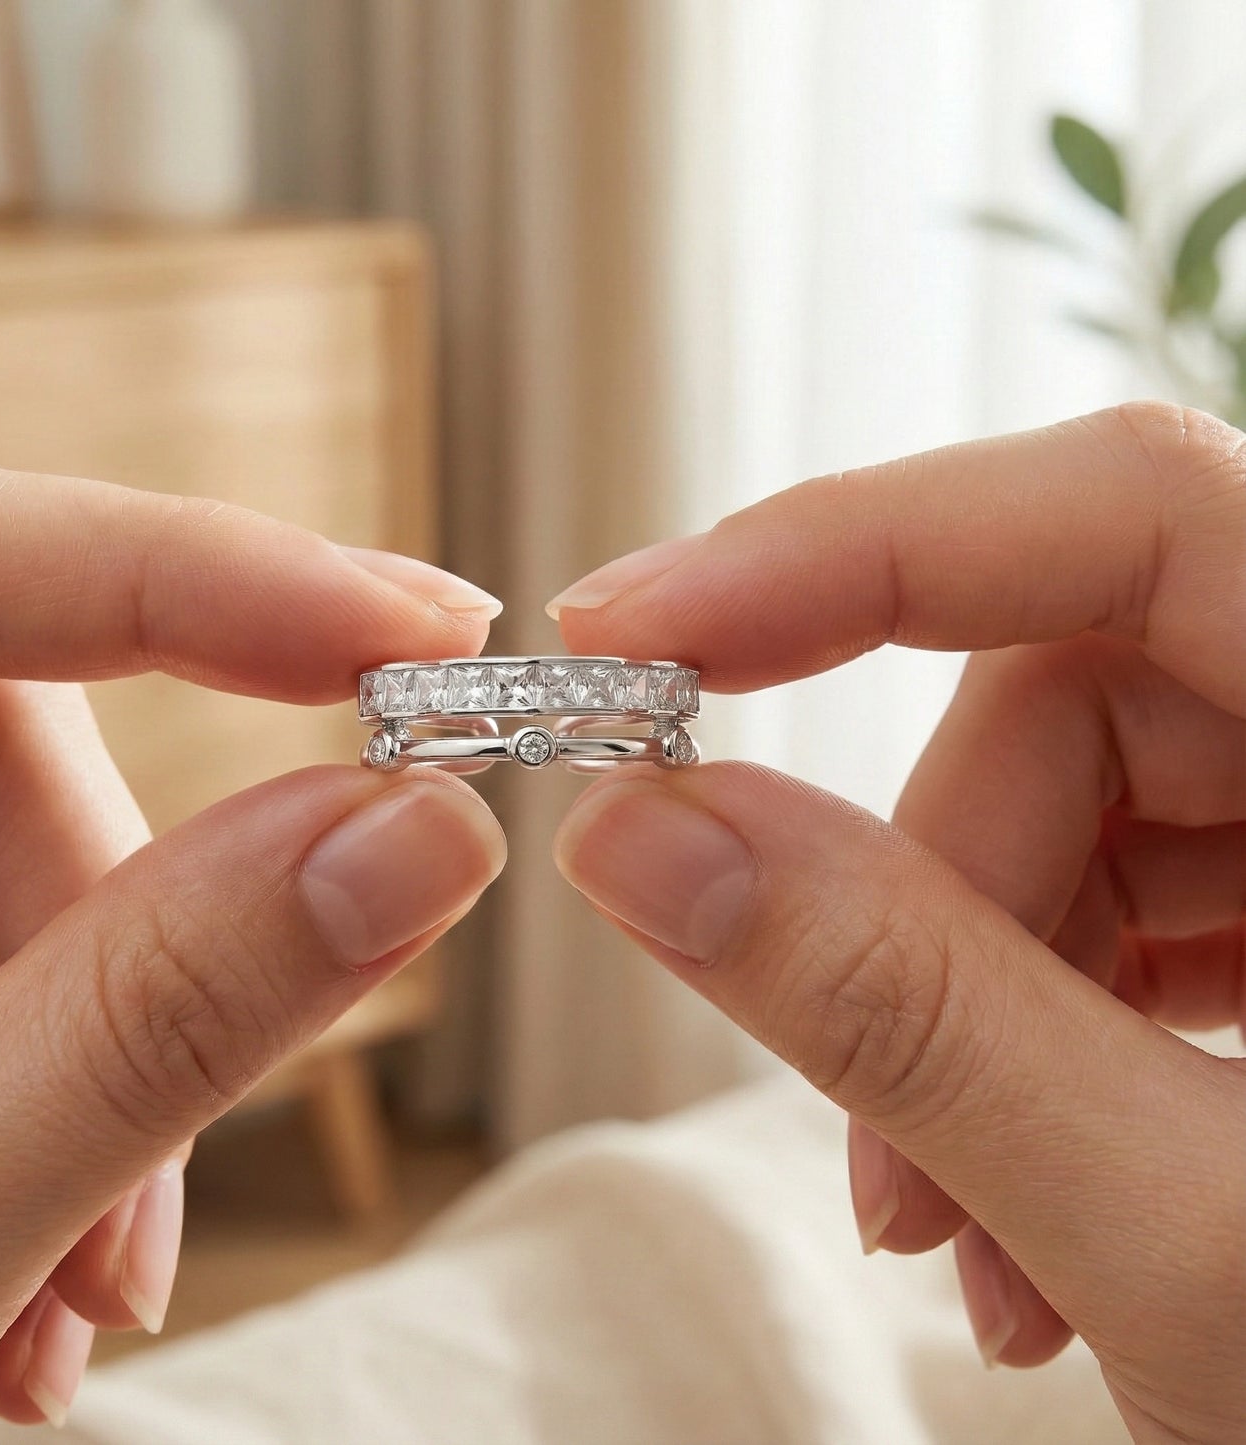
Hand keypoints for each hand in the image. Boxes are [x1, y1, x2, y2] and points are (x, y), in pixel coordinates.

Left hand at [0, 448, 504, 1441]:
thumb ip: (146, 1027)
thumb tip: (411, 835)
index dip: (178, 568)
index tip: (405, 635)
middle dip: (130, 948)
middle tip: (158, 1179)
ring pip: (13, 851)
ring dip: (102, 1062)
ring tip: (72, 1288)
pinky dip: (49, 1088)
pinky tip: (22, 1262)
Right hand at [549, 402, 1244, 1443]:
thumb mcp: (1209, 1250)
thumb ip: (915, 1021)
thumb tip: (639, 840)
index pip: (1129, 508)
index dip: (848, 543)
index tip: (633, 629)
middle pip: (1072, 695)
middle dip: (917, 910)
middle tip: (865, 1144)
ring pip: (1073, 805)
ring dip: (961, 1010)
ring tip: (962, 1242)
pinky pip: (1124, 889)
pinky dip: (1033, 1036)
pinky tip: (1035, 1210)